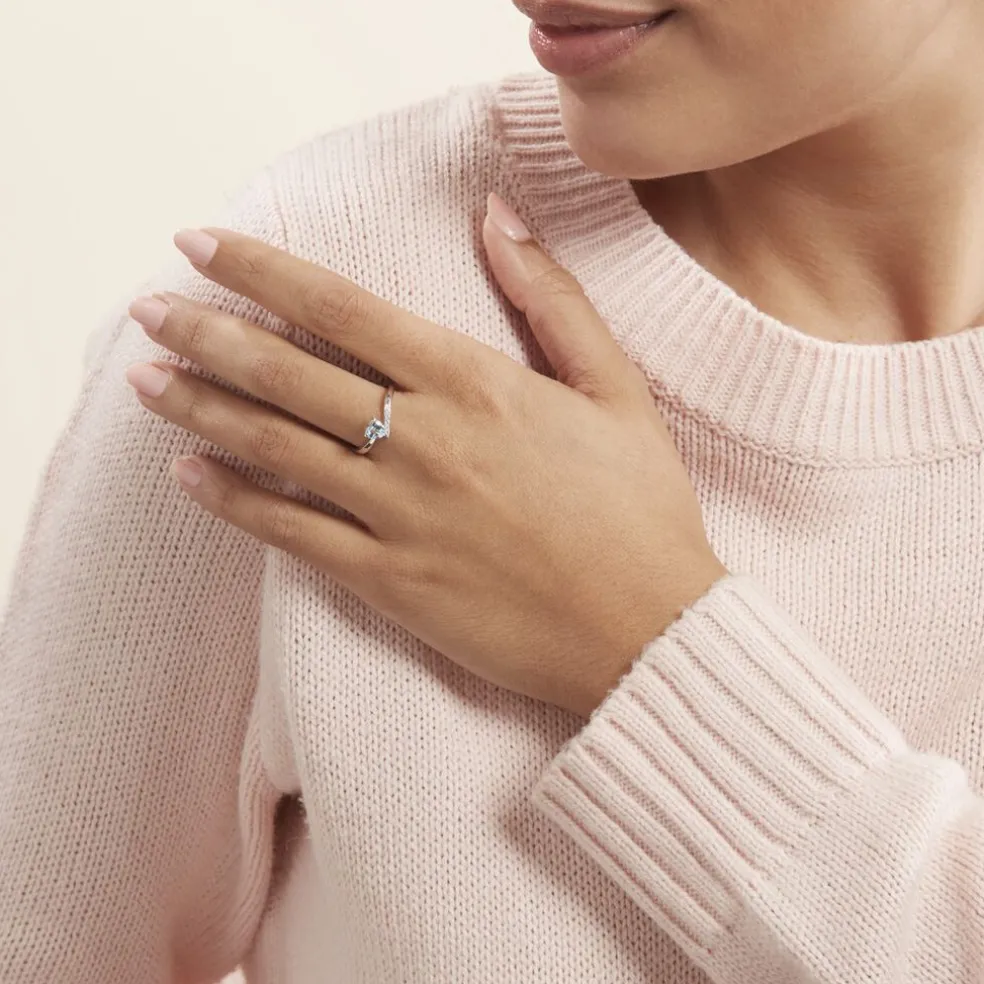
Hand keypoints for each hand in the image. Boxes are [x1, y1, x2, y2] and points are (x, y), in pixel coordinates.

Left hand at [124, 192, 727, 718]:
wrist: (645, 631)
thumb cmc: (639, 510)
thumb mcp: (616, 389)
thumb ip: (551, 297)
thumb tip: (497, 215)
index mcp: (475, 383)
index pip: (341, 309)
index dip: (261, 270)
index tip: (201, 244)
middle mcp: (423, 441)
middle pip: (286, 374)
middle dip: (206, 333)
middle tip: (149, 310)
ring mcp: (399, 515)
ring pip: (274, 448)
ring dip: (200, 407)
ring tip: (143, 379)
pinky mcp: (389, 581)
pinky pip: (292, 534)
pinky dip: (234, 502)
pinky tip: (188, 475)